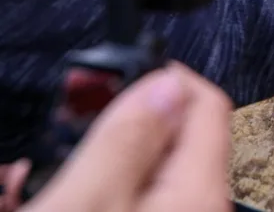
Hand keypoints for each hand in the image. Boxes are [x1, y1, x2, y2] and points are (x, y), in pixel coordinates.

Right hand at [22, 64, 230, 211]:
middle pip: (183, 132)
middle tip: (77, 109)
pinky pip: (146, 190)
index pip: (208, 103)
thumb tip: (166, 82)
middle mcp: (203, 205)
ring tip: (65, 149)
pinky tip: (76, 186)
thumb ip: (128, 139)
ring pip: (159, 161)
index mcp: (199, 191)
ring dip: (116, 146)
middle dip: (131, 111)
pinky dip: (114, 178)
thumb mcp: (88, 201)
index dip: (163, 76)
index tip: (113, 75)